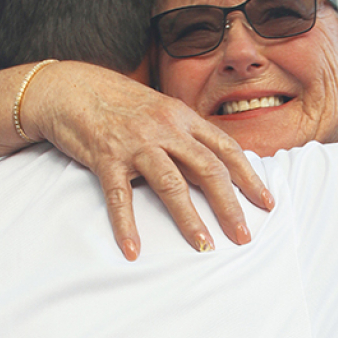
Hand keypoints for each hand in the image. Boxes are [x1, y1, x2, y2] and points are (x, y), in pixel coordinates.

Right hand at [22, 61, 273, 259]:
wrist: (71, 87)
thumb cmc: (119, 103)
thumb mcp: (160, 110)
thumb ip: (185, 134)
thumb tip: (213, 165)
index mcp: (183, 117)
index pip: (226, 148)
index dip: (250, 177)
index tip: (267, 203)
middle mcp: (165, 128)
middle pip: (208, 169)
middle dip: (230, 205)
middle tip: (244, 236)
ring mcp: (136, 142)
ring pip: (171, 184)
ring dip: (190, 219)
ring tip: (204, 246)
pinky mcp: (105, 157)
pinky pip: (119, 196)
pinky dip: (126, 226)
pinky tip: (133, 250)